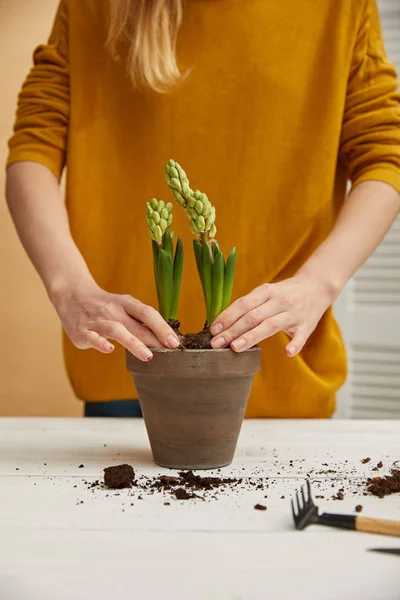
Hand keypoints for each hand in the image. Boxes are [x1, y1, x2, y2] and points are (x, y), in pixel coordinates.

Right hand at [51, 282, 179, 360]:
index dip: (162, 327)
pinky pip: (92, 336)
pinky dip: (100, 343)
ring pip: (117, 330)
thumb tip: (166, 340)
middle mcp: (113, 310)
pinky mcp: (82, 331)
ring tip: (147, 356)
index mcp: (126, 304)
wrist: (71, 294)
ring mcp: (97, 320)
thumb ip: (141, 323)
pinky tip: (109, 350)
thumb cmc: (106, 306)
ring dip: (133, 342)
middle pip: (137, 324)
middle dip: (154, 338)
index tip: (175, 342)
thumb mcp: (124, 307)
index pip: (148, 314)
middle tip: (170, 352)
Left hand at [210, 275, 335, 356]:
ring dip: (252, 337)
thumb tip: (223, 323)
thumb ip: (249, 305)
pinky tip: (287, 352)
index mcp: (266, 292)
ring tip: (235, 348)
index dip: (227, 316)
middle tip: (216, 344)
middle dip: (232, 331)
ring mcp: (293, 313)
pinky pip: (301, 336)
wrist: (317, 287)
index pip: (243, 304)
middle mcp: (279, 301)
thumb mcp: (267, 292)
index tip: (213, 329)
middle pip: (253, 316)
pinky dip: (295, 344)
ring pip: (270, 325)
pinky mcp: (307, 325)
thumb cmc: (285, 293)